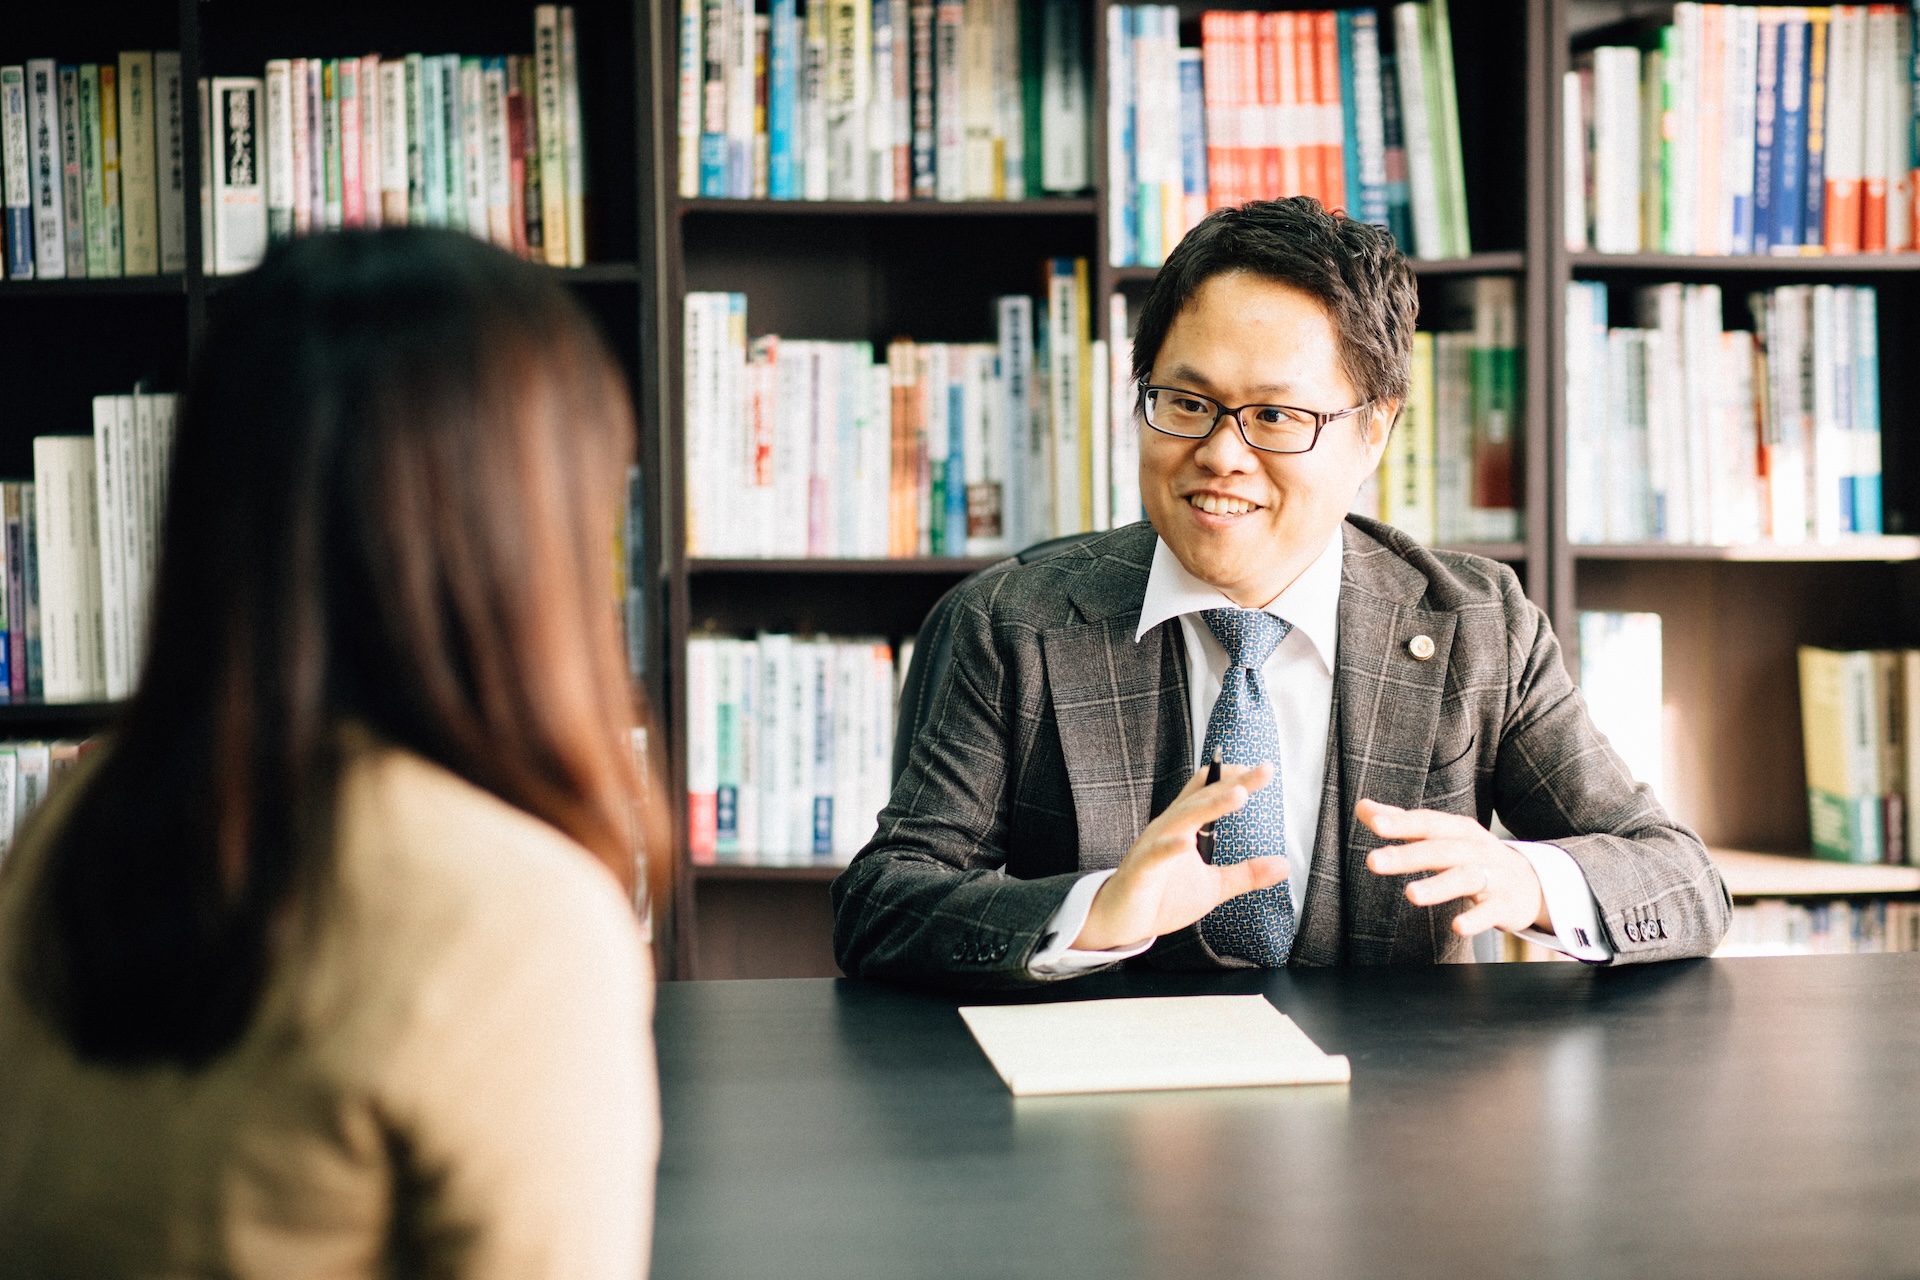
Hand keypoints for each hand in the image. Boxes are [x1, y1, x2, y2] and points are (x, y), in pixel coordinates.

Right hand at [1073, 762, 1287, 951]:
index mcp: (1185, 826)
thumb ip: (1245, 873)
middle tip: (1264, 771)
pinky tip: (1187, 842)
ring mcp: (1153, 847)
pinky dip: (1170, 847)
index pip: (1209, 791)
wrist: (1122, 920)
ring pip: (1183, 818)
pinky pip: (1156, 855)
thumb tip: (1284, 864)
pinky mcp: (1141, 870)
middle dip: (1233, 783)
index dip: (1234, 777)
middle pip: (1203, 797)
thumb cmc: (1163, 897)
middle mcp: (1169, 828)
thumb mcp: (1214, 886)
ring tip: (1238, 794)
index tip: (1264, 769)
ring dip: (1210, 805)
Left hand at [1358, 800, 1550, 936]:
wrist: (1531, 882)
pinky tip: (1457, 927)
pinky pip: (1490, 912)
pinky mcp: (1504, 905)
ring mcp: (1492, 876)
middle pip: (1440, 850)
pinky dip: (1476, 919)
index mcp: (1457, 830)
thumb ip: (1403, 823)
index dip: (1401, 822)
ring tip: (1411, 895)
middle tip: (1373, 861)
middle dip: (1407, 855)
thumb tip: (1363, 807)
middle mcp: (1474, 849)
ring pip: (1464, 878)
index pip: (1426, 823)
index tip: (1374, 823)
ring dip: (1438, 886)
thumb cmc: (1474, 855)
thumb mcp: (1443, 835)